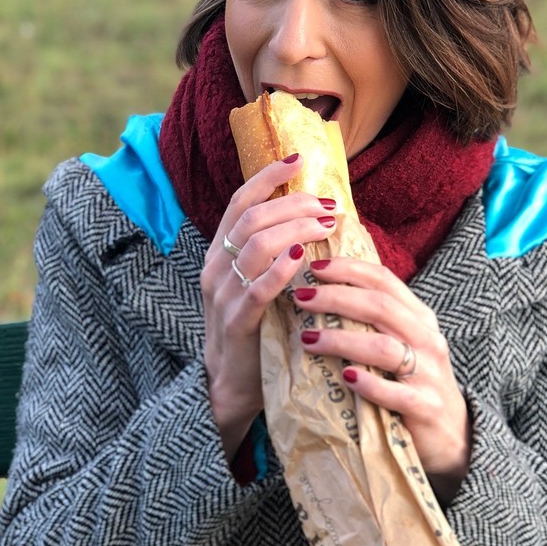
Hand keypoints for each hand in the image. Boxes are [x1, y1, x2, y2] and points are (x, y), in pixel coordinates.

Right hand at [201, 155, 338, 462]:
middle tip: (330, 206)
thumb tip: (318, 214)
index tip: (299, 160)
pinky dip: (279, 271)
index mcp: (222, 252)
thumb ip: (278, 250)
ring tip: (325, 225)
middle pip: (253, 218)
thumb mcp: (261, 282)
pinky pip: (255, 290)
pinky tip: (301, 259)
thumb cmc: (258, 327)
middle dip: (294, 204)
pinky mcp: (236, 324)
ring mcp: (223, 295)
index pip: (242, 201)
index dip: (268, 177)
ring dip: (295, 229)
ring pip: (256, 245)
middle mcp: (216, 267)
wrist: (234, 385)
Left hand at [295, 258, 471, 503]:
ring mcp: (429, 373)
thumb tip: (323, 292)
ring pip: (383, 347)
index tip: (314, 268)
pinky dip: (368, 384)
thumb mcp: (403, 344)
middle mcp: (427, 339)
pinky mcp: (425, 407)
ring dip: (341, 341)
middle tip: (301, 298)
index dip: (349, 269)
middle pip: (380, 307)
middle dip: (336, 298)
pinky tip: (344, 377)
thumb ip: (374, 321)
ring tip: (307, 340)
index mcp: (420, 317)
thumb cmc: (415, 383)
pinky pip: (394, 392)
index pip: (384, 280)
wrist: (452, 435)